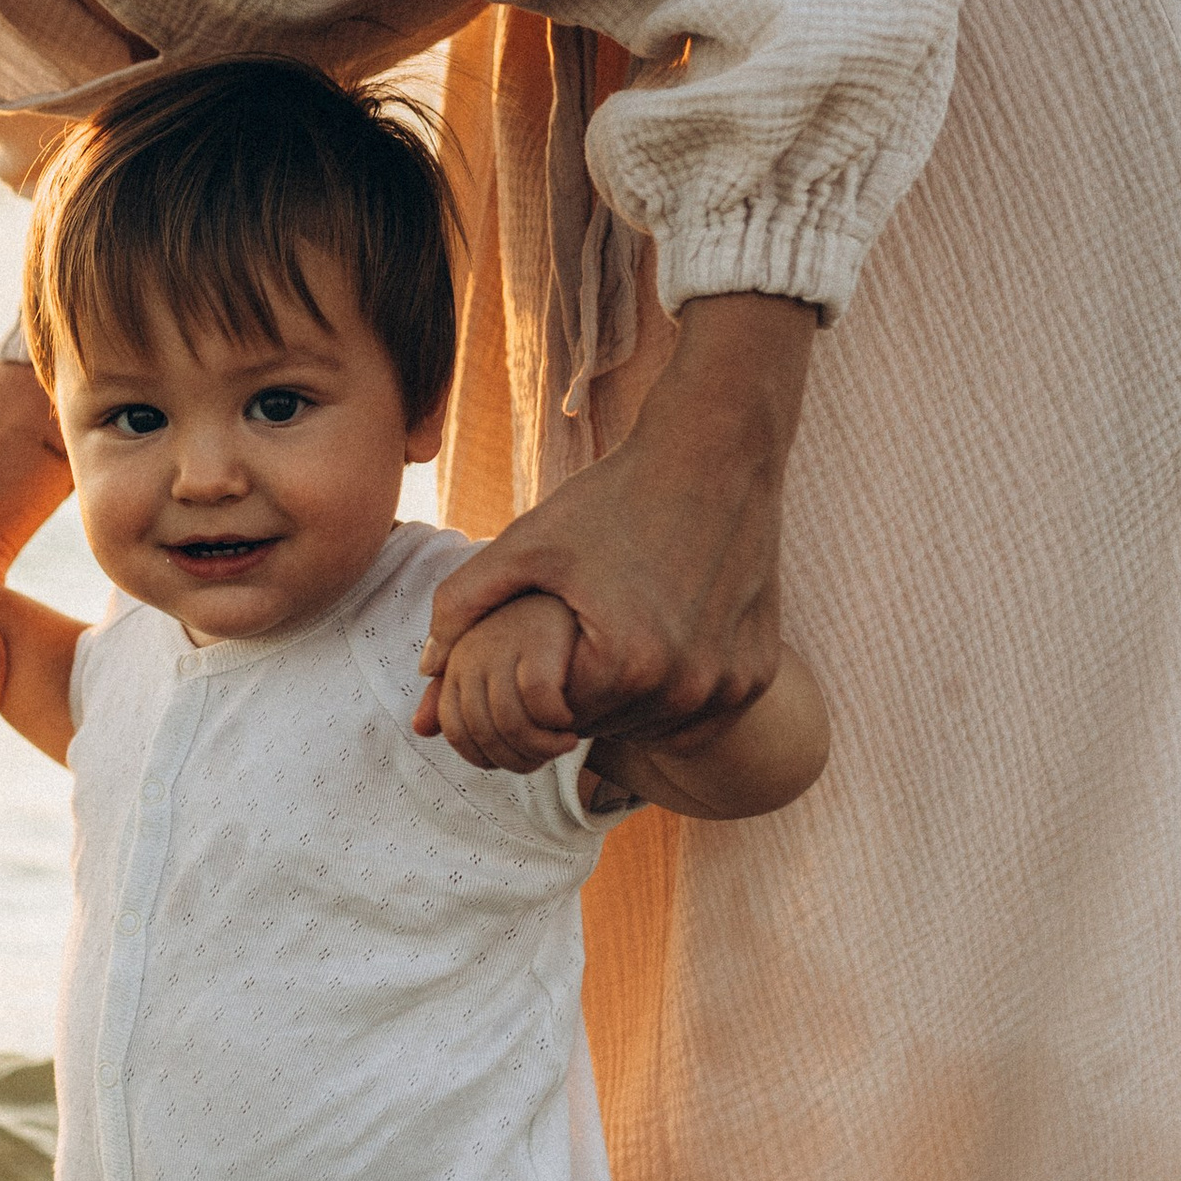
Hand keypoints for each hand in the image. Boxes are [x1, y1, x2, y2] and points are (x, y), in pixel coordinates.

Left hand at [413, 295, 814, 749]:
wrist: (717, 455)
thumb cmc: (613, 497)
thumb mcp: (526, 543)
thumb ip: (463, 605)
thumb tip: (423, 670)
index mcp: (622, 664)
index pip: (551, 713)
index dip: (537, 677)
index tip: (546, 630)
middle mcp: (684, 689)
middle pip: (603, 724)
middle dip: (580, 690)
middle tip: (583, 628)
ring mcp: (728, 688)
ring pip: (650, 725)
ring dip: (626, 697)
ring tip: (620, 630)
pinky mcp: (757, 678)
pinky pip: (696, 715)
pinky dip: (673, 691)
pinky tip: (661, 637)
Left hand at [425, 593, 584, 773]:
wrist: (576, 597)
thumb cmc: (536, 638)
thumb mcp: (495, 670)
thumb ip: (458, 700)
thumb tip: (419, 729)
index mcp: (455, 662)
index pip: (454, 730)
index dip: (485, 757)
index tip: (519, 760)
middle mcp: (471, 652)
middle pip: (482, 731)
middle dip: (518, 759)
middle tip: (547, 758)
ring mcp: (502, 642)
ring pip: (509, 722)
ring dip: (542, 746)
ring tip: (565, 743)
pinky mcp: (539, 635)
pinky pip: (538, 697)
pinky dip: (555, 719)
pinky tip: (570, 718)